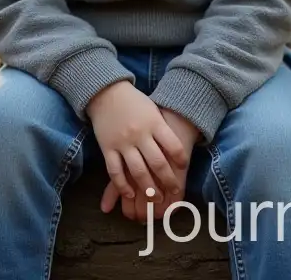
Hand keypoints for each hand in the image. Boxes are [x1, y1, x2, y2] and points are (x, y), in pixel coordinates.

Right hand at [87, 82, 187, 216]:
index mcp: (154, 123)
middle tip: (173, 190)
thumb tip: (177, 151)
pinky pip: (115, 171)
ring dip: (149, 188)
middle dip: (168, 180)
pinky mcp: (107, 148)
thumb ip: (162, 129)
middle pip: (158, 163)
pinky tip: (129, 193)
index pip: (173, 146)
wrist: (106, 92)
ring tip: (156, 198)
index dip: (181, 159)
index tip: (183, 167)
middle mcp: (139, 134)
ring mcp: (122, 142)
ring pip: (138, 171)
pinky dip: (123, 185)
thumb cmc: (134, 102)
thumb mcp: (153, 110)